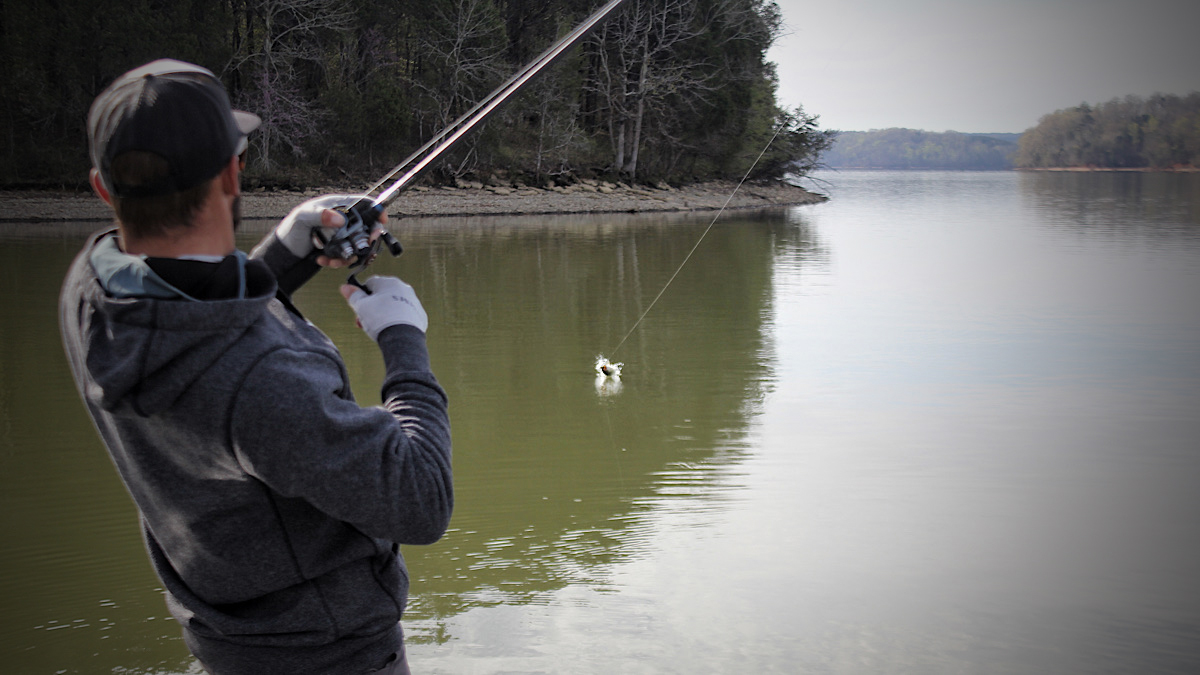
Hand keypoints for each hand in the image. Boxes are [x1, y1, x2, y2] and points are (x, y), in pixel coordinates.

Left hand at [274, 194, 388, 267]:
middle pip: (367, 226)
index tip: (382, 221)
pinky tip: (323, 261)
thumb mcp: (303, 218)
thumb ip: (321, 215)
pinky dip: (339, 262)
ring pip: (359, 244)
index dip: (376, 210)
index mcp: (337, 206)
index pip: (363, 203)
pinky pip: (348, 256)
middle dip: (369, 237)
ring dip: (351, 254)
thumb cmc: (292, 229)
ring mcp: (342, 235)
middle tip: (367, 245)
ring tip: (334, 260)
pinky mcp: (340, 250)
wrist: (284, 252)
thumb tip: (340, 219)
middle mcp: (343, 219)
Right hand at [341, 276, 427, 338]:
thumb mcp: (361, 306)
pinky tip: (391, 330)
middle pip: (381, 296)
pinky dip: (396, 320)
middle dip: (370, 308)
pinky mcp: (419, 315)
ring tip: (375, 329)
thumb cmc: (380, 319)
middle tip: (363, 322)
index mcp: (388, 282)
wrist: (403, 338)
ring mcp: (413, 301)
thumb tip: (345, 287)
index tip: (358, 308)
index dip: (361, 297)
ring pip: (392, 306)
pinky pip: (403, 315)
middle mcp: (403, 288)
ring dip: (382, 314)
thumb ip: (353, 295)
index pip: (369, 283)